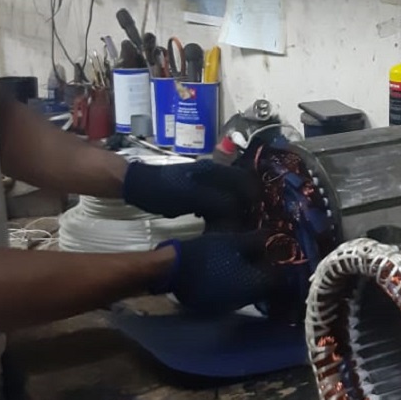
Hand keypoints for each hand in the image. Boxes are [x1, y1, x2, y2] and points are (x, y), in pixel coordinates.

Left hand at [122, 160, 255, 231]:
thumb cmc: (163, 189)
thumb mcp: (190, 197)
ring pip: (229, 195)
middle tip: (253, 225)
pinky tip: (219, 225)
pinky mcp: (198, 192)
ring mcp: (206, 181)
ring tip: (239, 228)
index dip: (255, 197)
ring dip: (235, 210)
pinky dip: (222, 212)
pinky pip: (218, 201)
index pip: (245, 181)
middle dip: (248, 205)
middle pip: (240, 188)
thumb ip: (215, 202)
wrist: (140, 184)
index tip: (260, 215)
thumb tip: (236, 213)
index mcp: (215, 171)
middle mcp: (214, 173)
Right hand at [152, 232, 276, 315]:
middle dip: (270, 273)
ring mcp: (232, 305)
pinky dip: (241, 284)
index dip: (285, 267)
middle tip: (270, 255)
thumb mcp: (233, 241)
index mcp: (255, 284)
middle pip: (268, 288)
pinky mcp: (219, 306)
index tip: (286, 255)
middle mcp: (248, 299)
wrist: (173, 271)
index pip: (281, 280)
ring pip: (253, 292)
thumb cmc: (205, 253)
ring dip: (256, 278)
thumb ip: (257, 240)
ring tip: (253, 261)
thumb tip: (276, 237)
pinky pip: (238, 295)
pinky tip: (236, 271)